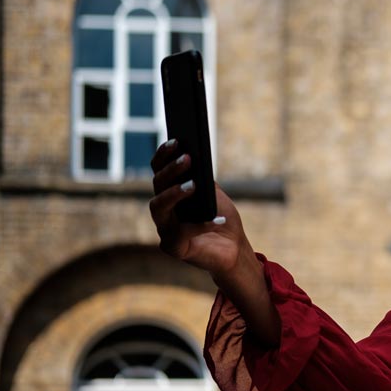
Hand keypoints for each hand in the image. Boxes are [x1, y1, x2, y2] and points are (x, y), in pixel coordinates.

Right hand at [149, 140, 254, 275]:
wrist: (233, 250)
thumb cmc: (222, 218)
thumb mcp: (214, 194)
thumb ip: (202, 178)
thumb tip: (194, 158)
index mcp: (170, 192)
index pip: (159, 169)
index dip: (164, 154)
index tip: (177, 140)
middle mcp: (162, 209)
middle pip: (157, 185)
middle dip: (171, 170)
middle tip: (188, 158)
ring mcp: (164, 229)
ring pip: (158, 207)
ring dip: (174, 193)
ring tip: (194, 185)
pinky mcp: (173, 247)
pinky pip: (182, 233)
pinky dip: (202, 225)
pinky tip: (219, 218)